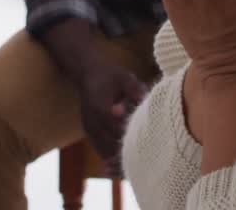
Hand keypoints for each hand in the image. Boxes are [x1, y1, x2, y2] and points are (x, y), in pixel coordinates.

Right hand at [77, 60, 147, 176]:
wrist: (88, 75)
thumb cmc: (110, 75)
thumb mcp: (125, 77)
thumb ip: (135, 89)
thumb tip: (147, 100)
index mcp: (99, 106)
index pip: (116, 128)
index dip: (131, 136)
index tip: (148, 141)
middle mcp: (91, 121)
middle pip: (109, 144)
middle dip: (127, 150)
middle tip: (147, 155)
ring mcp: (88, 129)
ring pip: (104, 151)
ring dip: (119, 156)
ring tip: (140, 160)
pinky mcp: (89, 133)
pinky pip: (100, 149)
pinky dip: (113, 155)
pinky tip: (128, 158)